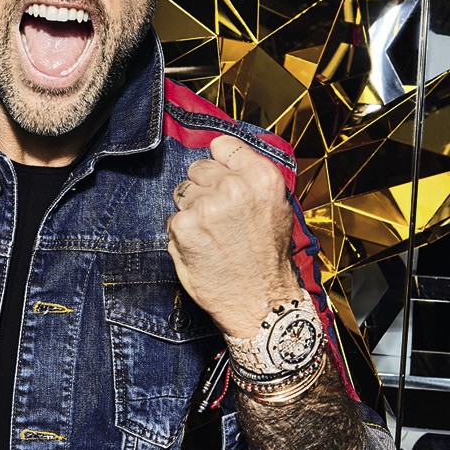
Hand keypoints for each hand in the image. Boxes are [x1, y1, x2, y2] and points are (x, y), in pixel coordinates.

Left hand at [166, 135, 299, 336]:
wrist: (261, 303)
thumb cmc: (268, 259)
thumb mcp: (276, 209)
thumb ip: (250, 180)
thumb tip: (220, 156)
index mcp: (262, 177)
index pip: (223, 145)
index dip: (218, 162)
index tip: (219, 176)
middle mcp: (234, 187)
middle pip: (198, 169)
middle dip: (203, 188)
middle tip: (219, 218)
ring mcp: (206, 206)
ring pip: (182, 193)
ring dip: (191, 211)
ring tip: (212, 237)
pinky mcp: (184, 226)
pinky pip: (172, 220)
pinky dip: (181, 235)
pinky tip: (201, 250)